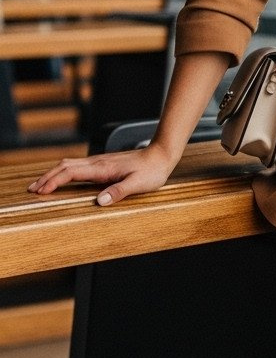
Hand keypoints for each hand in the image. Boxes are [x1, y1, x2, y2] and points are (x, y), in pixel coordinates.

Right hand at [27, 142, 176, 206]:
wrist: (160, 156)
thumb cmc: (151, 171)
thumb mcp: (138, 185)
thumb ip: (118, 192)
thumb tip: (100, 201)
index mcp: (101, 168)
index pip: (70, 173)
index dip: (53, 181)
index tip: (41, 191)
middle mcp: (97, 162)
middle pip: (64, 167)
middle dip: (46, 178)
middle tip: (32, 189)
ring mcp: (98, 162)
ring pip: (68, 164)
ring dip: (53, 174)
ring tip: (41, 184)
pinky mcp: (102, 164)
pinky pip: (77, 166)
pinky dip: (63, 172)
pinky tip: (62, 178)